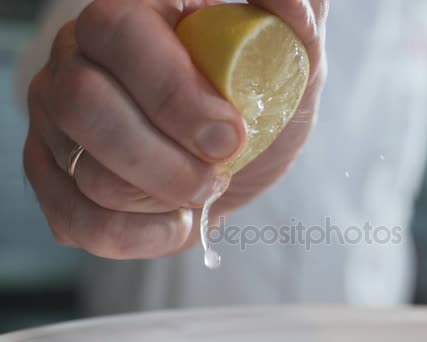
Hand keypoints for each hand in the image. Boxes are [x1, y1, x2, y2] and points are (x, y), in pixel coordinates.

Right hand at [24, 0, 327, 259]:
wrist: (234, 156)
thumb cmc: (258, 100)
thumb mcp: (291, 59)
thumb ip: (295, 21)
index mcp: (131, 16)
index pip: (123, 35)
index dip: (174, 94)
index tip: (230, 136)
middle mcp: (77, 60)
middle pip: (86, 106)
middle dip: (166, 160)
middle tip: (217, 176)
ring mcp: (55, 120)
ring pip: (86, 174)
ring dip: (160, 199)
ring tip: (200, 191)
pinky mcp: (51, 176)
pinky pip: (75, 222)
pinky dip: (138, 236)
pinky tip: (173, 219)